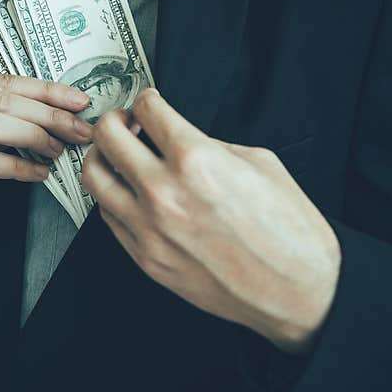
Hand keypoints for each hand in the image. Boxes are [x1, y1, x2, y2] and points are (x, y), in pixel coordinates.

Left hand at [80, 89, 340, 353]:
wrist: (298, 291)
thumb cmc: (289, 231)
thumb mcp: (259, 163)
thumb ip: (210, 145)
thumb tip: (179, 139)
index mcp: (197, 160)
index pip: (146, 110)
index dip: (146, 99)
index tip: (148, 103)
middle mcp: (164, 193)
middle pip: (107, 138)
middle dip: (114, 120)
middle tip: (125, 122)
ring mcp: (149, 229)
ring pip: (94, 179)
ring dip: (102, 158)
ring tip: (117, 157)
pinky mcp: (145, 258)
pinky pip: (109, 217)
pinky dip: (112, 197)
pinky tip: (129, 193)